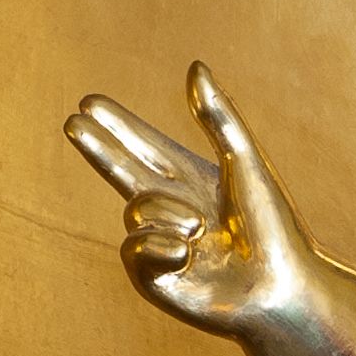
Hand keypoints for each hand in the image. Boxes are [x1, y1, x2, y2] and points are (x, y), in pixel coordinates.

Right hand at [67, 63, 323, 333]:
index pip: (148, 148)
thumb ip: (217, 118)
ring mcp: (164, 245)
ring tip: (201, 229)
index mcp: (197, 183)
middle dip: (99, 148)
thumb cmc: (274, 229)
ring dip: (167, 213)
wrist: (283, 289)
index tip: (89, 104)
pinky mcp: (156, 279)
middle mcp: (177, 211)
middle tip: (72, 123)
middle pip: (125, 172)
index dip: (120, 127)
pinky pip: (134, 248)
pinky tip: (186, 253)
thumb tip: (195, 67)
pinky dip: (160, 245)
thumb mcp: (244, 163)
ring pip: (135, 210)